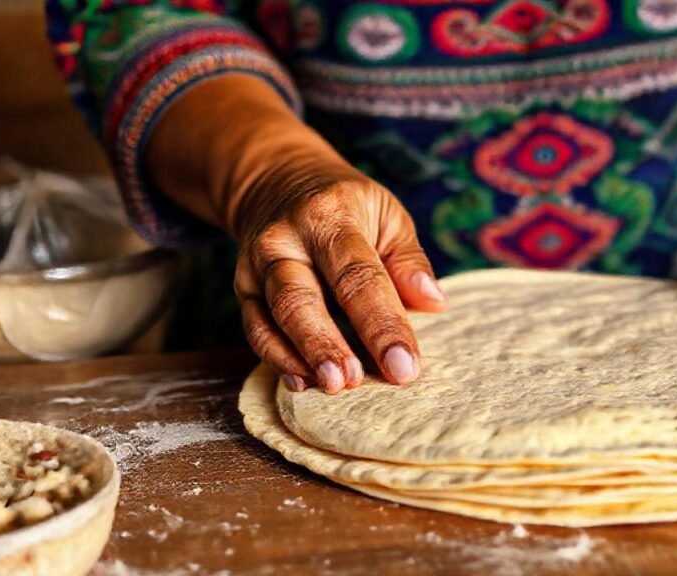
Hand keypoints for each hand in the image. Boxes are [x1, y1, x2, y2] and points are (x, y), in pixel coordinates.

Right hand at [233, 160, 445, 394]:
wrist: (279, 180)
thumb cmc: (348, 204)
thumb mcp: (387, 214)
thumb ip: (408, 260)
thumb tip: (433, 303)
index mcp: (331, 216)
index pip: (358, 275)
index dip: (382, 323)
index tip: (404, 365)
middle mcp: (286, 239)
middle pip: (302, 298)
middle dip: (328, 344)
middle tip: (354, 382)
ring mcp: (257, 265)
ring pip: (272, 316)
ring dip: (301, 356)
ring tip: (331, 386)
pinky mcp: (243, 288)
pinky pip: (255, 328)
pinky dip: (276, 359)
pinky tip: (303, 382)